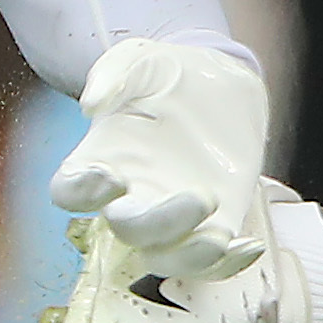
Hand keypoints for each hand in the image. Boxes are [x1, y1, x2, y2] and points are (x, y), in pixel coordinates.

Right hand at [49, 39, 270, 281]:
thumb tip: (94, 103)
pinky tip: (251, 245)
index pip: (70, 191)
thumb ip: (113, 74)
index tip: (106, 178)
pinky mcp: (215, 221)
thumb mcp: (139, 59)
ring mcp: (172, 216)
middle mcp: (130, 197)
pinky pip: (214, 260)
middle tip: (199, 198)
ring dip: (191, 256)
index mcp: (98, 161)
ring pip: (168, 257)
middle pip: (128, 229)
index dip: (81, 192)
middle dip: (158, 223)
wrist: (216, 81)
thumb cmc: (164, 72)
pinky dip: (229, 263)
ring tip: (220, 238)